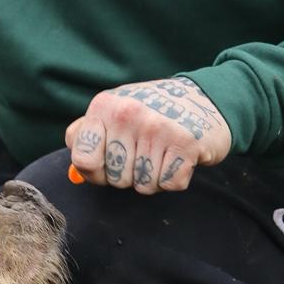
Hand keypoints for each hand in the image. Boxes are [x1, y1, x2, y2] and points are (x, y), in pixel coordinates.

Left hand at [66, 77, 231, 193]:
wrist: (207, 97)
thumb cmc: (153, 110)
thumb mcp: (115, 110)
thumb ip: (87, 134)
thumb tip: (76, 168)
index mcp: (104, 106)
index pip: (82, 159)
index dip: (95, 172)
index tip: (108, 164)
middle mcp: (128, 114)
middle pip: (115, 179)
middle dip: (129, 175)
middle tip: (144, 154)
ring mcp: (158, 127)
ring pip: (143, 185)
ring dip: (153, 178)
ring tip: (162, 154)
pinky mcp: (186, 143)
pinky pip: (169, 184)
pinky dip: (174, 179)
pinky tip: (178, 158)